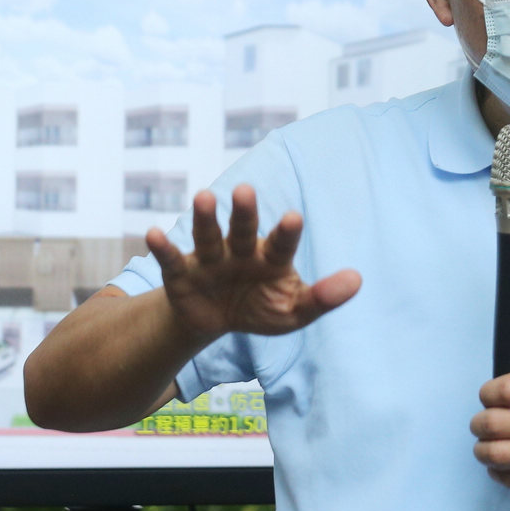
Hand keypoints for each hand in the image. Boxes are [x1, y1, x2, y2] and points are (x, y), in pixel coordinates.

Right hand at [145, 186, 359, 346]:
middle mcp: (240, 251)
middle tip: (246, 189)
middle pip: (243, 230)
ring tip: (203, 196)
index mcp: (271, 258)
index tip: (293, 217)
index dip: (286, 232)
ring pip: (207, 236)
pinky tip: (152, 234)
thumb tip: (358, 280)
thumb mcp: (293, 312)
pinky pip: (171, 259)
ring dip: (205, 218)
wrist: (217, 321)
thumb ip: (323, 298)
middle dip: (244, 212)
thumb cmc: (261, 308)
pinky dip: (162, 247)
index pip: (281, 244)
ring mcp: (209, 259)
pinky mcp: (181, 272)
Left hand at [470, 372, 509, 501]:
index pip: (503, 389)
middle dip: (478, 424)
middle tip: (481, 425)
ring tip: (487, 446)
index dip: (487, 394)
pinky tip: (504, 464)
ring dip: (482, 450)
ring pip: (494, 454)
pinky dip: (498, 471)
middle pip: (491, 422)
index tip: (488, 399)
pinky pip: (507, 478)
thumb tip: (498, 395)